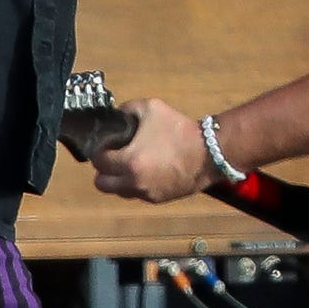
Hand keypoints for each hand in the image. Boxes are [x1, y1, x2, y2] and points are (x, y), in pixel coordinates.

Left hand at [92, 98, 215, 203]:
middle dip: (104, 170)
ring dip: (118, 180)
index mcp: (128, 161)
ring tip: (130, 165)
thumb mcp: (151, 108)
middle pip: (101, 183)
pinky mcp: (158, 199)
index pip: (98, 161)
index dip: (101, 150)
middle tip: (114, 157)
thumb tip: (116, 115)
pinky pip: (137, 194)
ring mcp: (145, 193)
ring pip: (118, 191)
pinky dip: (137, 185)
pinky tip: (147, 171)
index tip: (109, 144)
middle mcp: (133, 182)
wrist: (210, 153)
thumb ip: (127, 109)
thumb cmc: (179, 130)